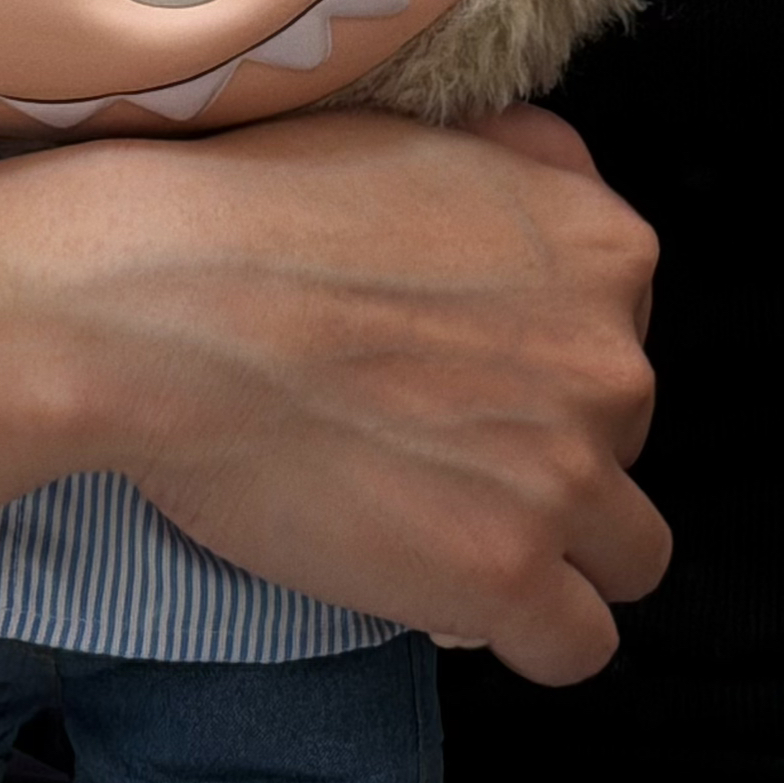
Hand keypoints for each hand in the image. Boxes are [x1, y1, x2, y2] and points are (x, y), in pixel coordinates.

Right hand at [48, 106, 665, 686]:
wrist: (157, 303)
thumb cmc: (253, 214)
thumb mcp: (422, 137)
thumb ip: (523, 164)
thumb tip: (563, 176)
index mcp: (601, 248)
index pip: (620, 334)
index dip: (536, 366)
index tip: (455, 376)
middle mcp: (612, 360)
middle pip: (623, 443)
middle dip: (542, 454)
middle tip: (424, 447)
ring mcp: (567, 474)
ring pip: (626, 554)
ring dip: (550, 551)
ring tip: (444, 533)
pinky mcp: (505, 572)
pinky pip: (577, 645)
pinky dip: (522, 633)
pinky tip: (449, 601)